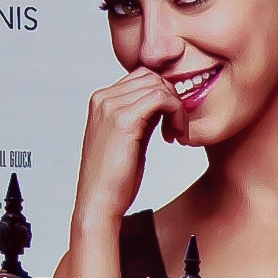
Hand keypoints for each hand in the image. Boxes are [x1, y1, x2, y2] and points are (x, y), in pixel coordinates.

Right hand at [71, 70, 179, 231]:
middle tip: (178, 129)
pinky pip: (162, 98)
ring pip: (159, 85)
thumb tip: (164, 104)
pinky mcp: (123, 120)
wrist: (100, 200)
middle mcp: (103, 98)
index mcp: (102, 100)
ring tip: (177, 134)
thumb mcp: (132, 139)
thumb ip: (143, 118)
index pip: (142, 77)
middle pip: (152, 77)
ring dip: (178, 108)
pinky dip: (177, 114)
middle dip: (173, 100)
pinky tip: (176, 136)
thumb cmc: (116, 176)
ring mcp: (111, 106)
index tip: (172, 122)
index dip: (164, 96)